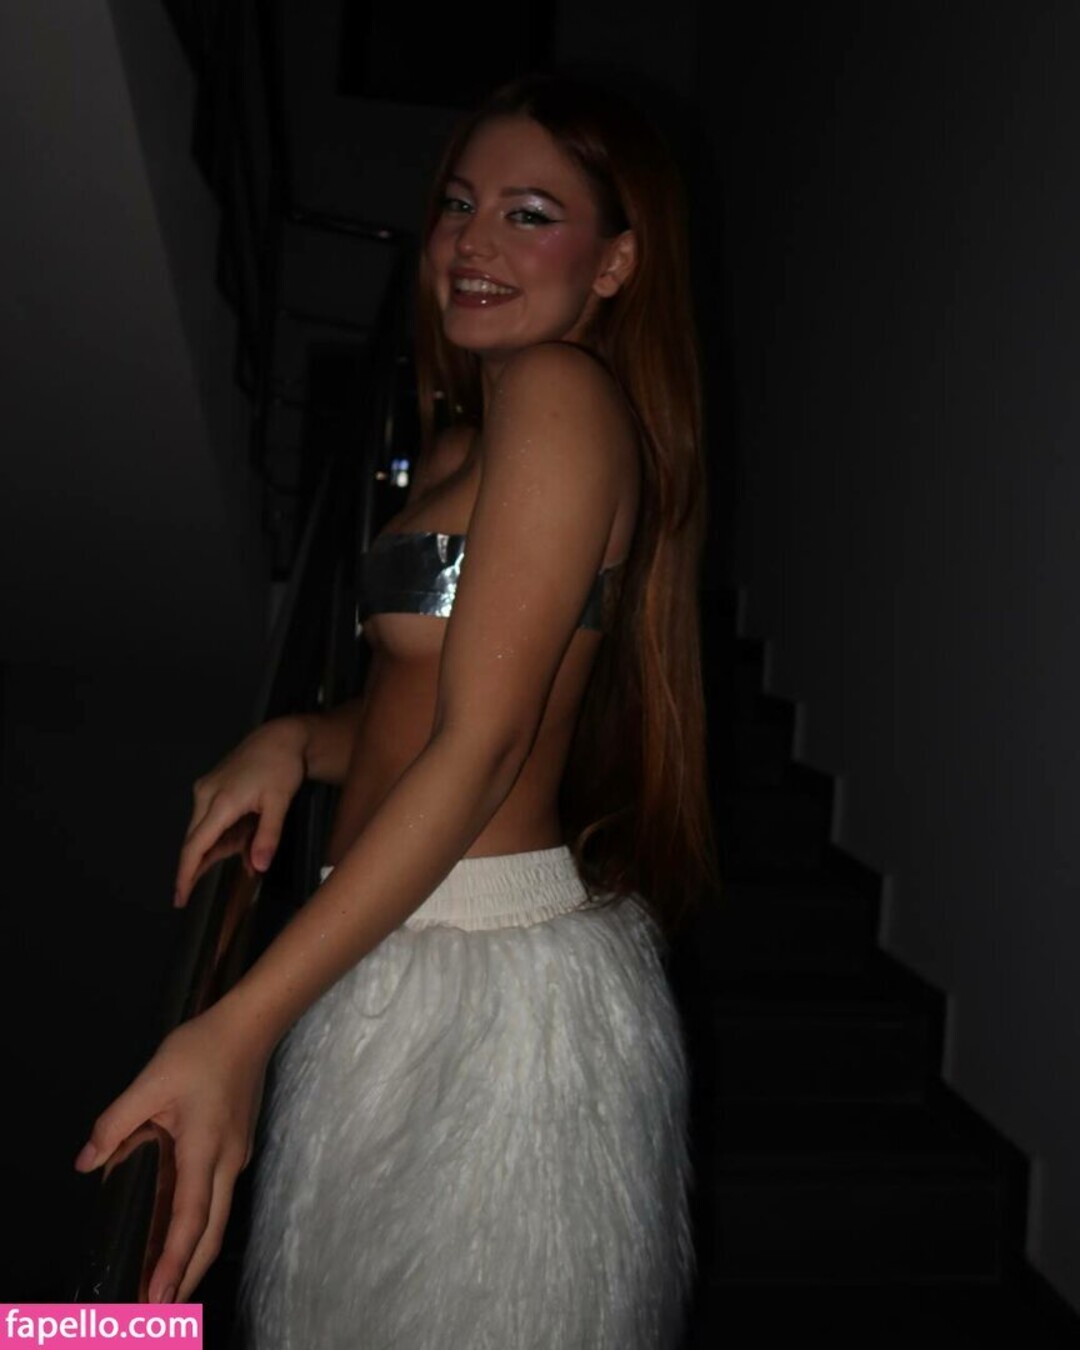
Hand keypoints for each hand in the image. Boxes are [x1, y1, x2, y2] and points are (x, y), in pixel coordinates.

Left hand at [73, 1004, 268, 1302]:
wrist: (252, 1025)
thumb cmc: (202, 1050)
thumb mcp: (151, 1079)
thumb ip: (116, 1122)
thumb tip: (87, 1163)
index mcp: (205, 1151)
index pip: (190, 1220)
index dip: (172, 1263)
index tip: (157, 1300)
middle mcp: (227, 1163)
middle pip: (211, 1234)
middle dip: (187, 1277)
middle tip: (161, 1314)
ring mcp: (237, 1156)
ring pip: (217, 1219)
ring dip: (194, 1255)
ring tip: (166, 1284)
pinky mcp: (237, 1146)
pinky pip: (217, 1198)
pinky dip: (200, 1226)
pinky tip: (181, 1230)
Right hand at [175, 717, 308, 906]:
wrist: (279, 738)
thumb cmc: (281, 767)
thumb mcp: (280, 803)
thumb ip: (267, 836)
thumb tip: (257, 867)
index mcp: (220, 802)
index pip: (195, 846)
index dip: (186, 875)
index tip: (179, 898)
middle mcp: (205, 796)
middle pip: (196, 841)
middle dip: (206, 864)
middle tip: (222, 875)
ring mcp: (206, 791)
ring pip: (205, 832)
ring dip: (223, 846)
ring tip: (250, 843)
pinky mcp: (211, 788)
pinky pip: (212, 820)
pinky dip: (226, 834)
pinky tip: (245, 836)